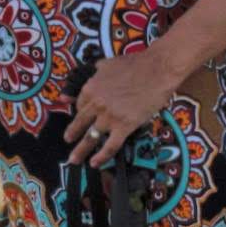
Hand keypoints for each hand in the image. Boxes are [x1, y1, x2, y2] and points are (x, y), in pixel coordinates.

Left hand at [66, 47, 182, 164]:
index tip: (82, 119)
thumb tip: (90, 74)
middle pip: (80, 123)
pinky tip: (94, 163)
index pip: (80, 105)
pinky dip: (101, 157)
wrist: (158, 70)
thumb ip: (95, 71)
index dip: (81, 113)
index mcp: (91, 87)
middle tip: (68, 142)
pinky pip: (110, 146)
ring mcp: (109, 117)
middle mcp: (96, 104)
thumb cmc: (136, 64)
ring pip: (91, 137)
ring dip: (80, 151)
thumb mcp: (107, 63)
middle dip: (71, 134)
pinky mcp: (124, 126)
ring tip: (74, 159)